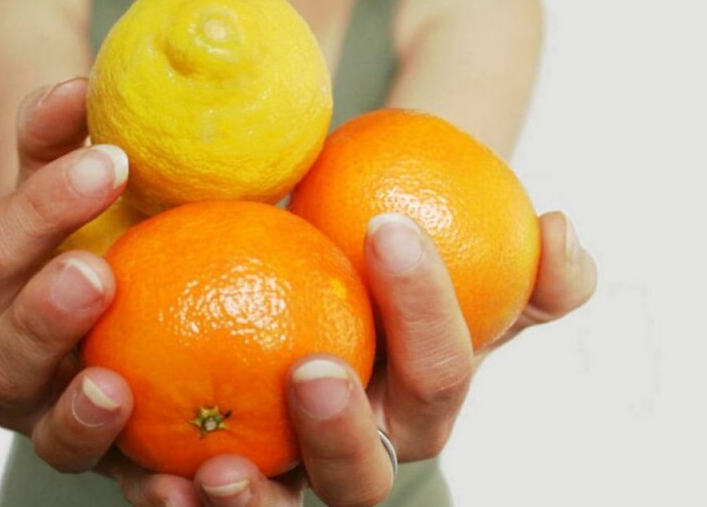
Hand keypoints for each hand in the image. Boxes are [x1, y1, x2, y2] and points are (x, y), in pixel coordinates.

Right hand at [0, 78, 137, 473]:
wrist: (111, 291)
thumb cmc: (100, 223)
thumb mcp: (86, 176)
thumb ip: (67, 133)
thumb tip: (79, 85)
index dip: (43, 206)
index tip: (111, 160)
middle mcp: (3, 362)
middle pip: (4, 350)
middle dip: (43, 316)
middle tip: (95, 275)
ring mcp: (51, 421)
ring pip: (50, 434)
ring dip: (77, 417)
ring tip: (113, 391)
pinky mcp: (107, 460)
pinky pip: (125, 482)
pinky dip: (150, 486)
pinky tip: (189, 477)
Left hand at [169, 210, 596, 505]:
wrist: (315, 271)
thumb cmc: (383, 265)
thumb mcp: (454, 252)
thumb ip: (521, 257)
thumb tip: (561, 232)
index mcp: (417, 405)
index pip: (437, 371)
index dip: (426, 311)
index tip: (386, 227)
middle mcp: (353, 453)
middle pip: (361, 475)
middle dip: (343, 435)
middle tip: (312, 371)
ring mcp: (283, 471)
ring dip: (249, 502)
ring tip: (212, 466)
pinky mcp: (213, 469)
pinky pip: (192, 498)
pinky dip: (170, 497)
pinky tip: (144, 468)